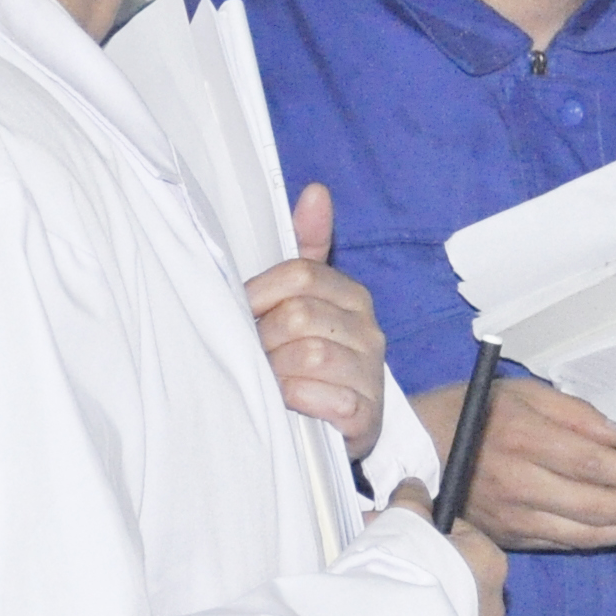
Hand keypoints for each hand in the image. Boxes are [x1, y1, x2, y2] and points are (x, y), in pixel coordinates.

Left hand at [248, 184, 386, 459]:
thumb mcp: (305, 300)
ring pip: (310, 356)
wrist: (342, 424)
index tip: (245, 314)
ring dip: (277, 372)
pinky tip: (292, 404)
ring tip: (270, 381)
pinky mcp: (367, 416)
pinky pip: (328, 399)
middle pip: (298, 315)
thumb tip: (316, 192)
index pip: (299, 275)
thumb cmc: (312, 356)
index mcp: (351, 295)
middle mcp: (369, 330)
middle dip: (265, 339)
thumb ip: (306, 246)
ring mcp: (371, 373)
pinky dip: (301, 401)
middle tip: (255, 356)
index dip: (259, 294)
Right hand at [385, 480, 507, 615]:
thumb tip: (415, 486)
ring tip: (384, 603)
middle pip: (452, 571)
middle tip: (381, 566)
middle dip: (420, 566)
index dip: (421, 531)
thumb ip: (412, 500)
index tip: (393, 536)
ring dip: (421, 601)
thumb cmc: (406, 573)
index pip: (457, 534)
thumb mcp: (404, 521)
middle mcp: (496, 600)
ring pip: (447, 607)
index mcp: (490, 560)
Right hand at [410, 375, 615, 552]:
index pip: (592, 464)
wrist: (418, 450)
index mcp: (524, 440)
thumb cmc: (474, 411)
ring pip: (584, 532)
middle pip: (595, 504)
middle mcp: (520, 484)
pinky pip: (564, 544)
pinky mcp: (510, 537)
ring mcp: (514, 517)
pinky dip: (600, 540)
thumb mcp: (523, 392)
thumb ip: (573, 412)